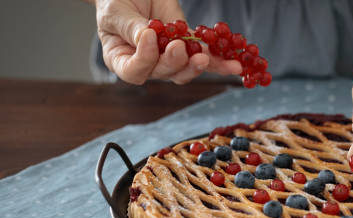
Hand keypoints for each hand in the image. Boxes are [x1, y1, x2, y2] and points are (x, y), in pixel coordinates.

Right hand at [95, 0, 240, 84]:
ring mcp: (168, 57)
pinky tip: (234, 66)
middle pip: (163, 72)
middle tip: (180, 46)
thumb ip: (130, 27)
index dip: (144, 59)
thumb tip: (147, 39)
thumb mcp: (116, 11)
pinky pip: (204, 57)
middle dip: (174, 61)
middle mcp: (147, 64)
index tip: (150, 37)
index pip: (134, 71)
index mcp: (122, 60)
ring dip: (198, 65)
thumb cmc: (114, 1)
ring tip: (205, 56)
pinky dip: (219, 62)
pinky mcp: (188, 46)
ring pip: (185, 70)